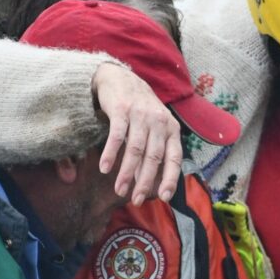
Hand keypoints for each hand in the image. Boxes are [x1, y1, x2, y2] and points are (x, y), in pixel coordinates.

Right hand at [92, 62, 182, 204]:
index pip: (175, 158)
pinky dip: (111, 154)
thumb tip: (150, 184)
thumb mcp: (155, 127)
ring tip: (119, 190)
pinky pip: (117, 136)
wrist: (120, 78)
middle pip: (154, 158)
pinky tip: (105, 169)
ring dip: (126, 173)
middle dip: (145, 182)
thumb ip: (156, 152)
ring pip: (136, 150)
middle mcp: (159, 122)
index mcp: (171, 128)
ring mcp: (141, 115)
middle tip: (137, 200)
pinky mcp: (122, 110)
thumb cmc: (140, 110)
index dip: (170, 178)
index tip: (164, 197)